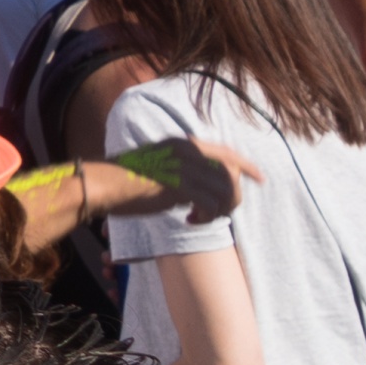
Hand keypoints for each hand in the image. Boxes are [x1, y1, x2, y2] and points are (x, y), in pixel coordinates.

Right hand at [137, 135, 254, 225]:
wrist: (105, 184)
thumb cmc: (126, 178)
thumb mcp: (160, 164)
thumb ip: (182, 168)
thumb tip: (202, 185)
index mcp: (184, 144)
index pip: (226, 152)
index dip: (247, 166)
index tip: (260, 178)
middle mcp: (188, 151)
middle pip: (231, 172)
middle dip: (234, 196)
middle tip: (223, 213)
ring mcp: (184, 167)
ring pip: (225, 189)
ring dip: (221, 209)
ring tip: (203, 218)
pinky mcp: (179, 186)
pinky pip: (210, 205)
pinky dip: (206, 217)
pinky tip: (190, 221)